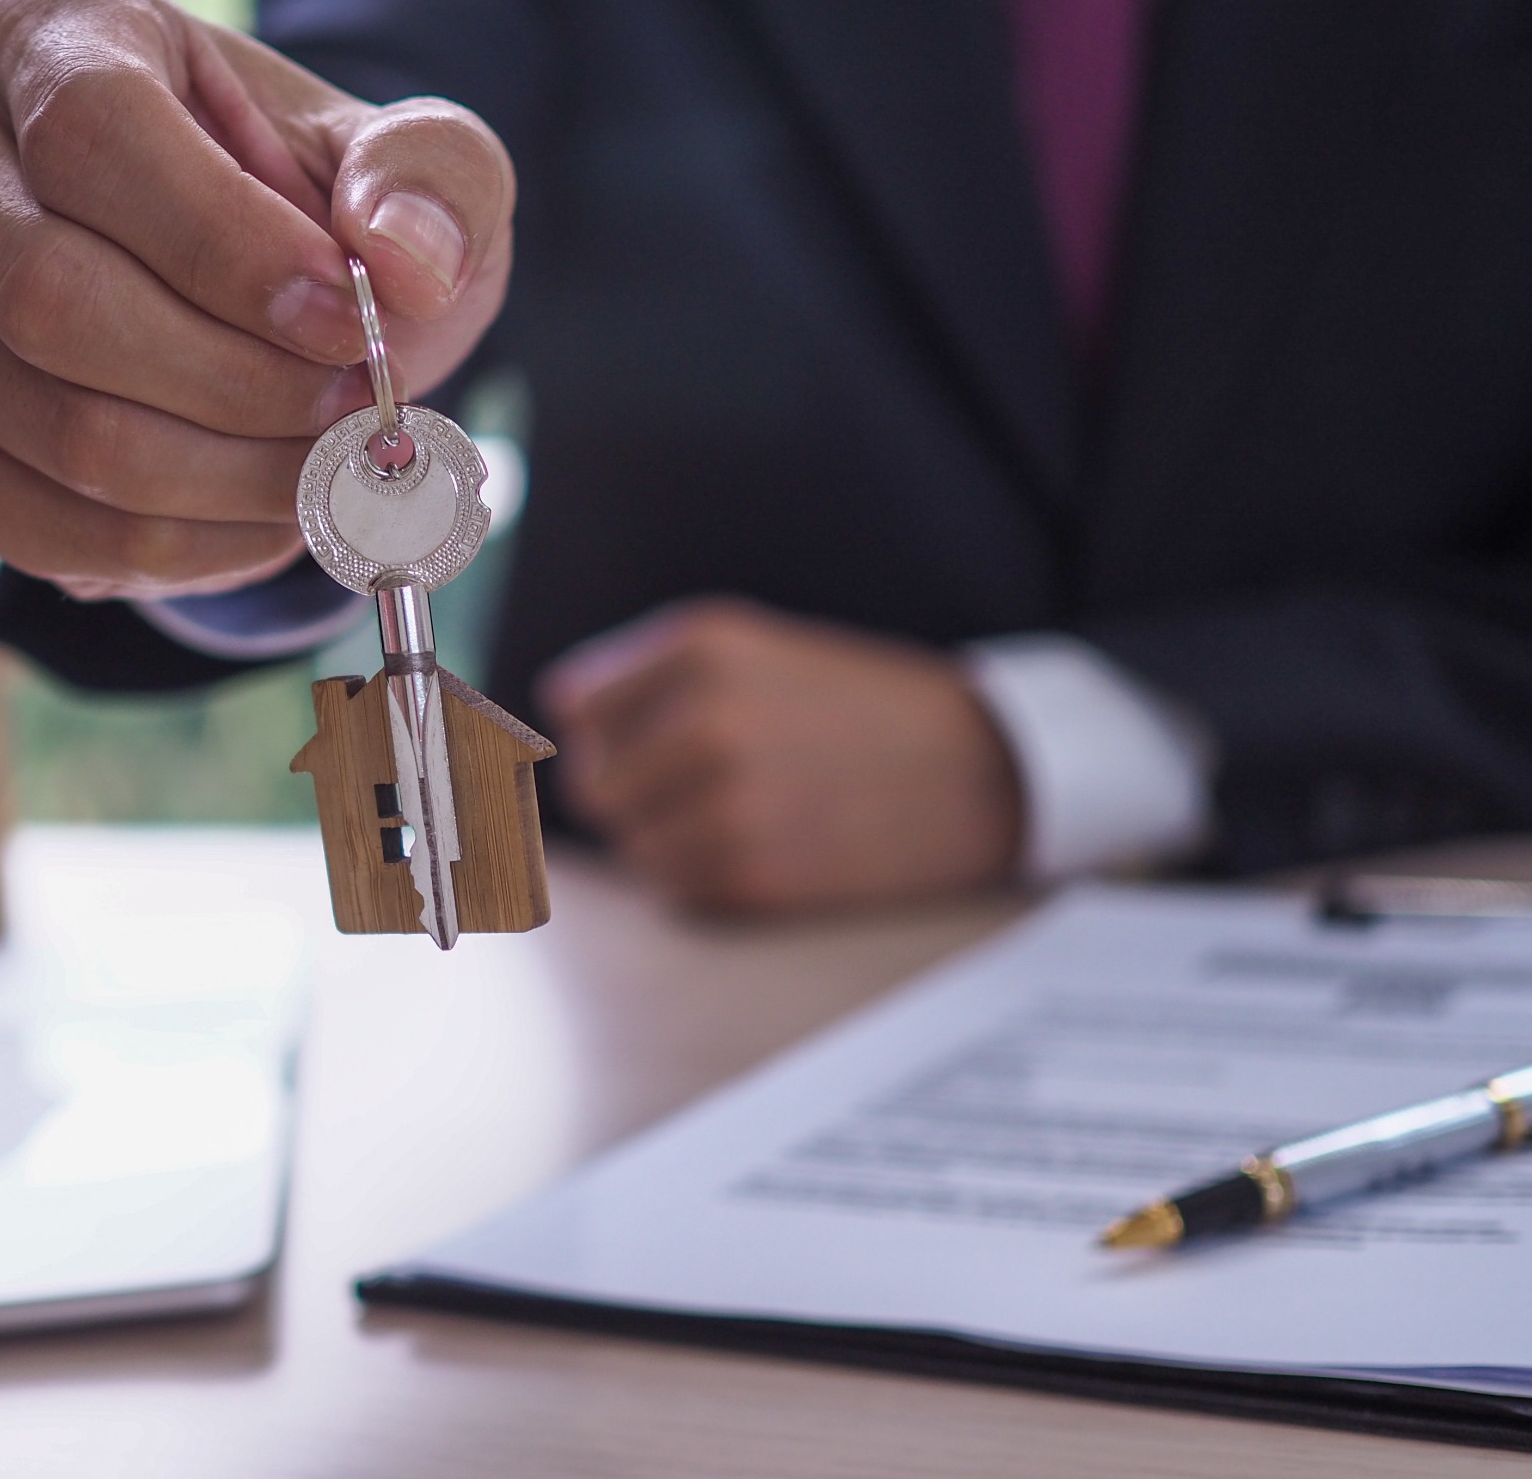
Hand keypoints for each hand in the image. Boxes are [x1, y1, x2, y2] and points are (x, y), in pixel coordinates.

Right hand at [0, 0, 514, 599]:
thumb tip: (401, 258)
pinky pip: (45, 528)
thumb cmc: (340, 212)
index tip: (347, 322)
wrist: (293, 306)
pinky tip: (267, 519)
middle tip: (356, 412)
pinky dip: (182, 550)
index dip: (226, 247)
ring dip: (230, 480)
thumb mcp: (419, 162)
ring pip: (59, 432)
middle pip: (51, 299)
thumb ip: (432, 176)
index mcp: (55, 41)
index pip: (93, 136)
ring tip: (333, 469)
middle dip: (237, 385)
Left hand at [538, 599, 1024, 913]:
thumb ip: (652, 676)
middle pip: (593, 781)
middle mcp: (707, 717)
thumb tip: (548, 723)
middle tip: (692, 789)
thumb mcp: (757, 650)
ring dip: (664, 838)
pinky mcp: (753, 874)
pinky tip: (759, 849)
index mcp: (703, 644)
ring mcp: (728, 801)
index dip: (600, 728)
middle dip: (629, 790)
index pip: (576, 702)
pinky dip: (700, 878)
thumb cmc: (859, 707)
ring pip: (630, 841)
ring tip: (735, 817)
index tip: (628, 742)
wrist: (982, 768)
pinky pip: (674, 887)